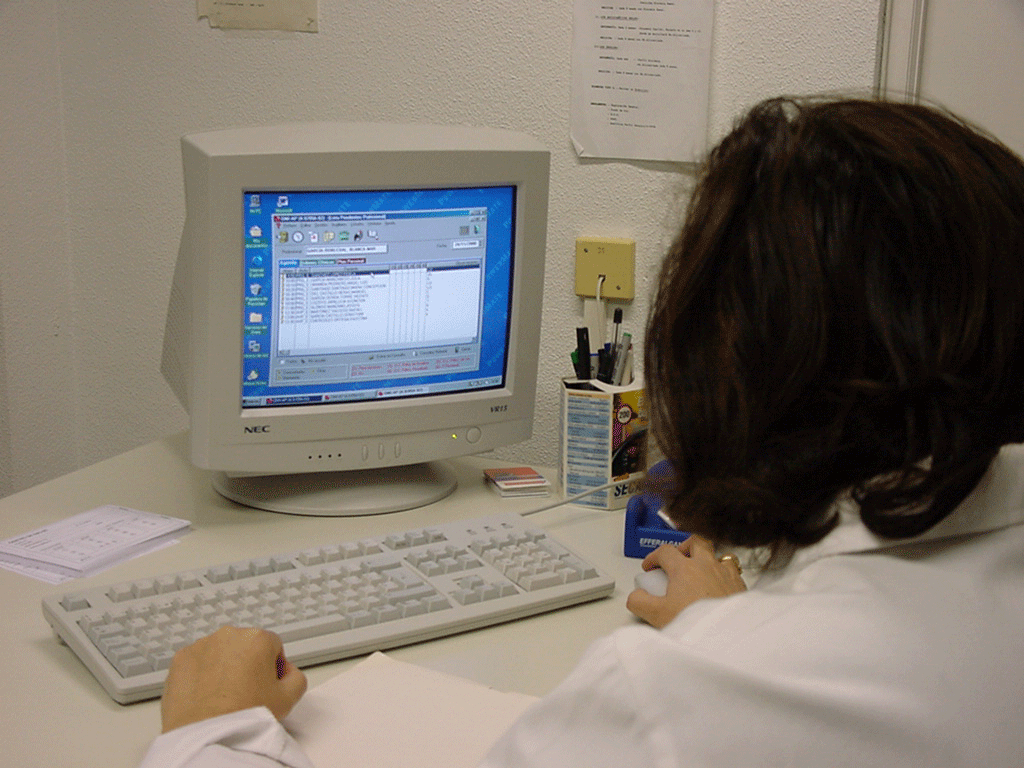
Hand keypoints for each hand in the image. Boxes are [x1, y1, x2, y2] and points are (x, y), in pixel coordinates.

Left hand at [160, 626, 307, 732]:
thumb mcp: (289, 698)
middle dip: (246, 664)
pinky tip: (206, 695)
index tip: (266, 685)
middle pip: (244, 646)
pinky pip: (196, 662)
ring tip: (223, 696)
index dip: (272, 668)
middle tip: (245, 692)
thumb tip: (288, 672)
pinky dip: (201, 674)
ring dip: (223, 667)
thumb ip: (296, 676)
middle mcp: (229, 635)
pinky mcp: (180, 659)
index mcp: (258, 639)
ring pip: (219, 652)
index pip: (272, 646)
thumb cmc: (244, 716)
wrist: (208, 734)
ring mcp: (202, 646)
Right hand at [626, 535, 745, 628]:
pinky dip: (723, 574)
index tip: (650, 567)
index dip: (654, 557)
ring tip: (700, 572)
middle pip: (694, 542)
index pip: (665, 551)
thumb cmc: (697, 623)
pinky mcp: (740, 585)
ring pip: (717, 554)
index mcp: (684, 568)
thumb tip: (635, 597)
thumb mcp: (657, 615)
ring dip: (707, 559)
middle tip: (676, 559)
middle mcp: (706, 565)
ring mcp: (725, 573)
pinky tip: (720, 586)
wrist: (728, 635)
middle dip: (683, 548)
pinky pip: (732, 571)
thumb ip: (639, 602)